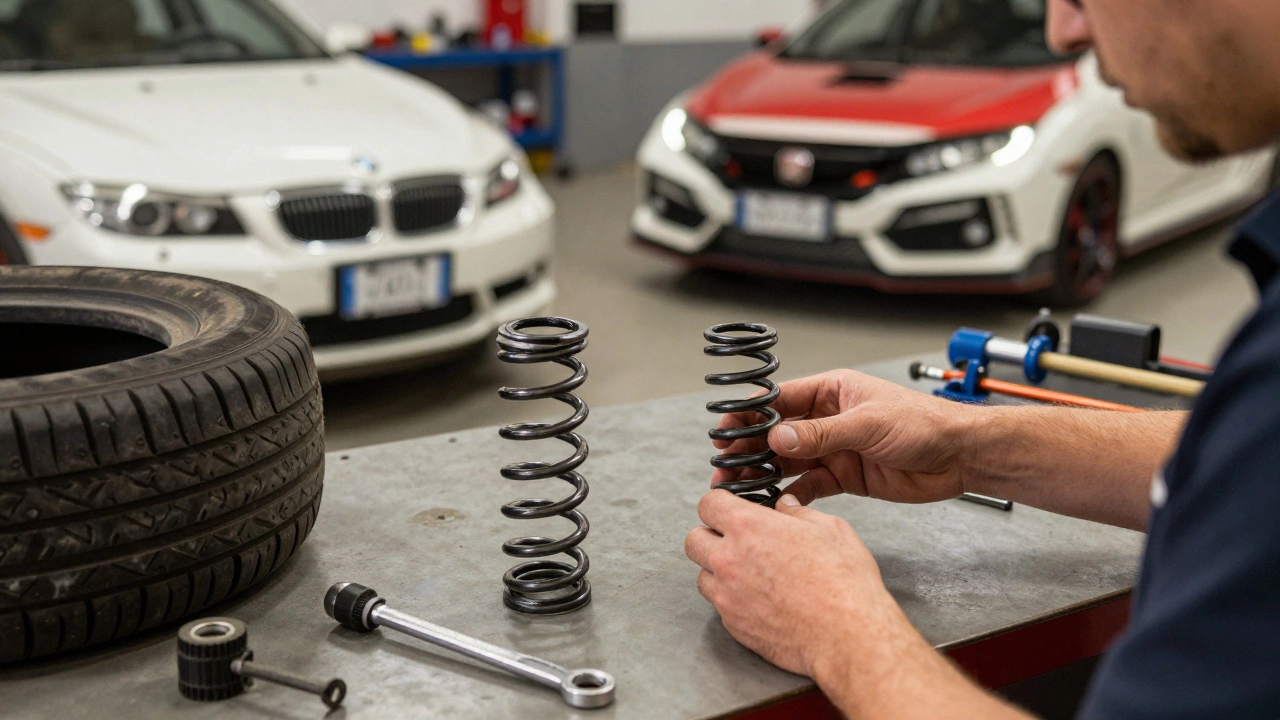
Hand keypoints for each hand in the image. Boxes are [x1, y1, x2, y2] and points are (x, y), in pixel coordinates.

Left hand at [684, 490, 901, 677]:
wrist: (847, 636)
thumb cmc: (843, 581)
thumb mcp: (830, 529)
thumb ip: (798, 512)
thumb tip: (784, 505)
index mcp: (748, 527)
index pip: (708, 504)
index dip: (720, 503)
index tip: (731, 508)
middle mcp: (728, 560)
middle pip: (693, 539)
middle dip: (711, 535)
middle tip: (736, 540)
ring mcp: (726, 596)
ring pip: (701, 574)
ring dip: (717, 569)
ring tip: (749, 571)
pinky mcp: (732, 624)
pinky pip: (718, 604)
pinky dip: (731, 598)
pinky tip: (758, 598)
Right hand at [712, 370, 975, 505]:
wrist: (959, 457)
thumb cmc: (925, 423)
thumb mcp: (869, 424)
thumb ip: (822, 433)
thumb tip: (778, 435)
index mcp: (831, 392)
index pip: (779, 399)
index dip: (750, 414)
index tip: (727, 429)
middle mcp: (828, 419)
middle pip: (776, 433)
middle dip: (749, 448)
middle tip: (725, 466)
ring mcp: (834, 448)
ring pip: (787, 460)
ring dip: (763, 473)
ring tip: (739, 487)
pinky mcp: (844, 476)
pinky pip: (808, 485)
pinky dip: (791, 494)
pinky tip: (777, 502)